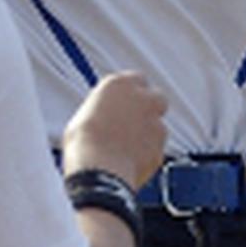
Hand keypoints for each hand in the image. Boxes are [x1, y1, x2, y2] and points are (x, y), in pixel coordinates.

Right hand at [60, 71, 166, 185]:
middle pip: (157, 98)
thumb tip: (105, 116)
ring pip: (158, 126)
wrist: (98, 167)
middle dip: (149, 108)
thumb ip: (104, 109)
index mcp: (120, 84)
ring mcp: (156, 124)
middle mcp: (143, 100)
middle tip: (133, 121)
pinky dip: (147, 154)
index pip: (137, 79)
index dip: (132, 92)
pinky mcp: (161, 147)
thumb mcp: (85, 113)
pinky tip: (128, 161)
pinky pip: (156, 149)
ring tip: (124, 147)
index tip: (126, 102)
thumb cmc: (84, 141)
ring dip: (147, 134)